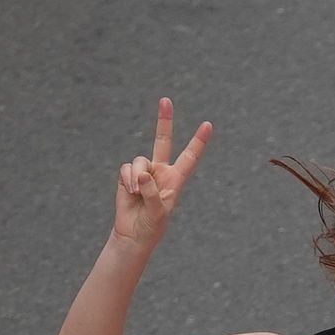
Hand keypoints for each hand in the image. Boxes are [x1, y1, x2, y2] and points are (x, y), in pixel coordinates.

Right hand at [111, 98, 212, 250]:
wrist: (133, 234)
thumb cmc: (152, 225)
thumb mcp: (158, 212)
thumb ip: (152, 192)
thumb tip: (142, 174)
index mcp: (176, 179)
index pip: (189, 157)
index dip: (198, 142)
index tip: (208, 125)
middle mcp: (161, 171)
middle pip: (163, 140)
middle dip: (164, 120)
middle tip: (166, 100)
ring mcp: (144, 171)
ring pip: (140, 160)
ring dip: (137, 177)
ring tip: (137, 193)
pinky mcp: (128, 175)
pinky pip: (126, 168)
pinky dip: (127, 180)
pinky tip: (130, 192)